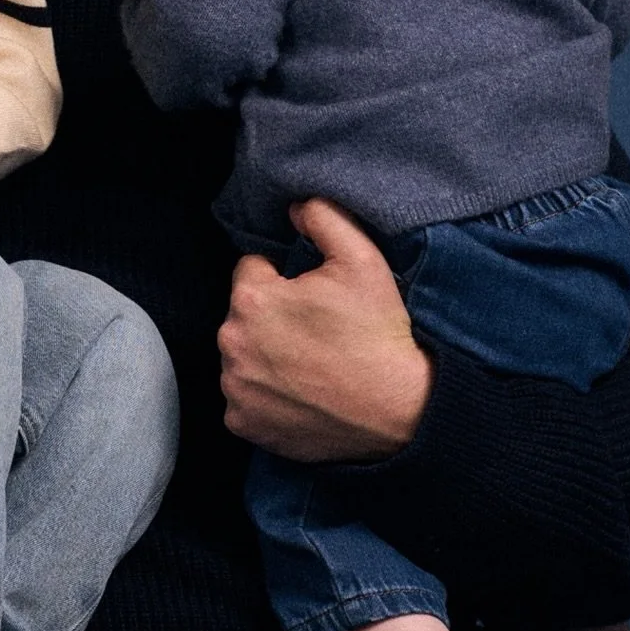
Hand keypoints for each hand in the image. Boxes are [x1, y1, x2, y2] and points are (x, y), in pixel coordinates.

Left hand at [217, 198, 432, 461]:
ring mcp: (235, 388)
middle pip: (243, 316)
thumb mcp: (361, 259)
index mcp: (251, 299)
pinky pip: (245, 399)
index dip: (283, 280)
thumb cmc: (377, 334)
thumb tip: (295, 207)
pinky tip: (300, 395)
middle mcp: (231, 344)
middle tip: (315, 333)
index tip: (312, 299)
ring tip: (310, 365)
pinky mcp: (243, 423)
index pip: (252, 271)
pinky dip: (265, 397)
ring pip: (242, 357)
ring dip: (265, 357)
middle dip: (271, 318)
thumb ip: (323, 218)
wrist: (398, 410)